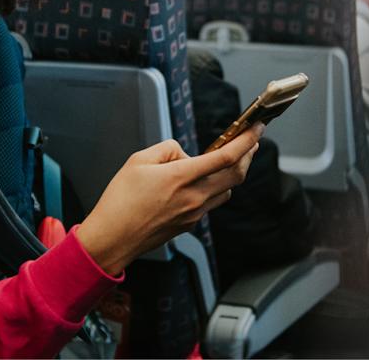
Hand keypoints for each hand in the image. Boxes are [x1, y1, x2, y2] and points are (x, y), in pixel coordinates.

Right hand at [75, 123, 263, 274]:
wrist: (112, 239)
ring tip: (226, 160)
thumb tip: (184, 154)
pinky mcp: (189, 225)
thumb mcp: (138, 160)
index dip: (246, 141)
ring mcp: (194, 214)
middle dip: (248, 155)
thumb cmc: (120, 201)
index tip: (256, 129)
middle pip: (236, 175)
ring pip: (226, 191)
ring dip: (232, 174)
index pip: (226, 157)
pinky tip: (201, 182)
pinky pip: (210, 203)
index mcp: (181, 177)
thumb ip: (168, 150)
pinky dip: (213, 188)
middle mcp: (194, 197)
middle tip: (251, 141)